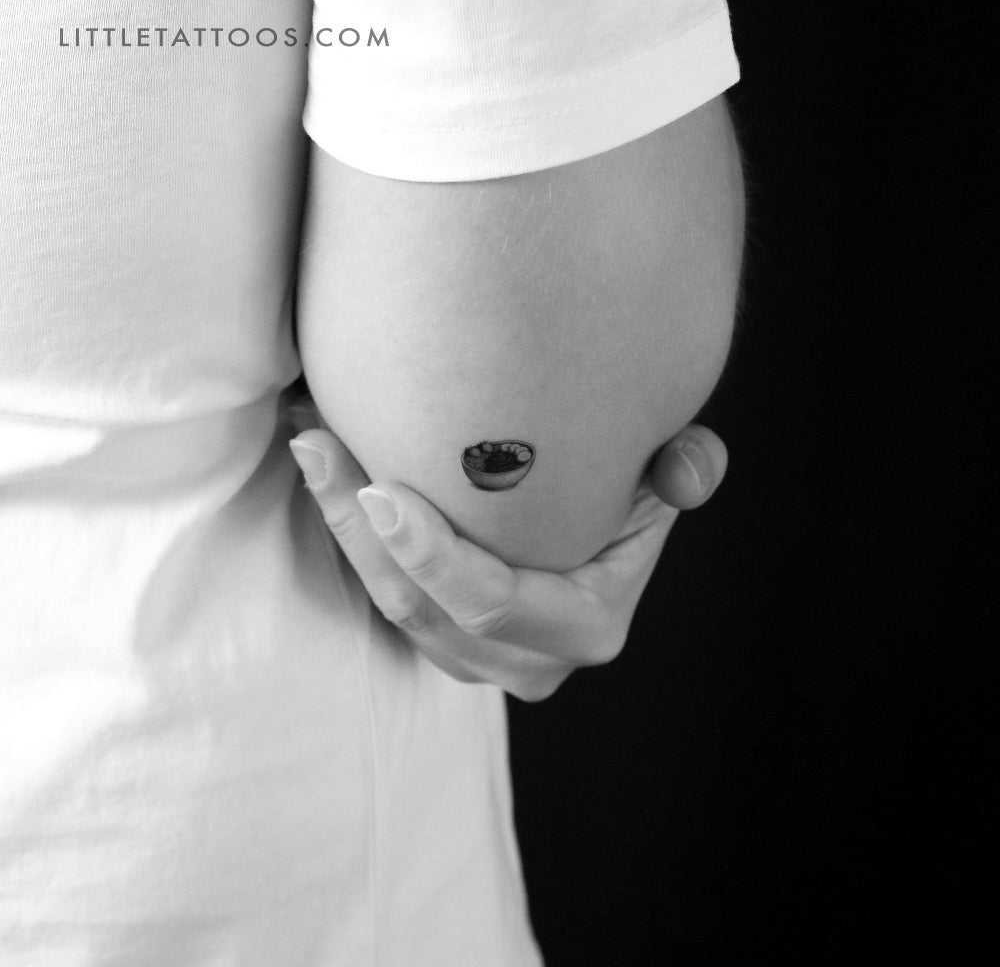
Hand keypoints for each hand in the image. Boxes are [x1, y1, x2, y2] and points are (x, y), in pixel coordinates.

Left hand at [288, 396, 726, 701]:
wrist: (587, 527)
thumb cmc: (624, 490)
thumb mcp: (662, 476)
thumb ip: (686, 467)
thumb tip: (684, 471)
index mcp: (584, 626)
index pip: (492, 604)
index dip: (433, 554)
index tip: (381, 489)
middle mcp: (525, 661)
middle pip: (422, 609)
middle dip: (359, 527)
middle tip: (316, 441)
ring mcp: (476, 662)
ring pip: (390, 606)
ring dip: (341, 525)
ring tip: (308, 441)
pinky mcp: (441, 642)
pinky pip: (382, 596)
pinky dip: (351, 535)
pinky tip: (325, 468)